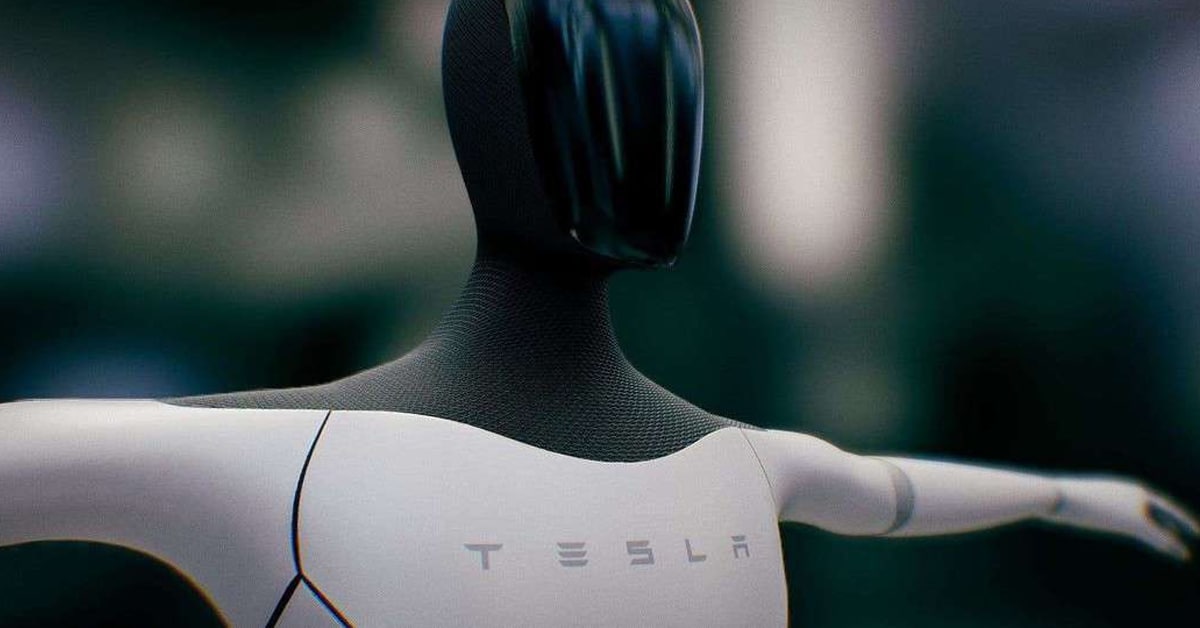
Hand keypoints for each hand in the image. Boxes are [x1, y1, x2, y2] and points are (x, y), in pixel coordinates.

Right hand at [1043, 477, 1198, 561]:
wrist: (1056, 495)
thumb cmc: (1058, 497)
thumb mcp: (1076, 501)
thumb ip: (1085, 505)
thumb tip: (1078, 510)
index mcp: (1124, 486)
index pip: (1154, 499)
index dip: (1170, 511)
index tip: (1179, 522)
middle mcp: (1134, 493)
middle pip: (1164, 510)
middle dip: (1180, 521)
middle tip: (1195, 531)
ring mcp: (1135, 506)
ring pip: (1163, 525)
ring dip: (1174, 540)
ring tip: (1184, 553)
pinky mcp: (1133, 522)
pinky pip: (1157, 536)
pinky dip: (1170, 545)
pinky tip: (1181, 554)